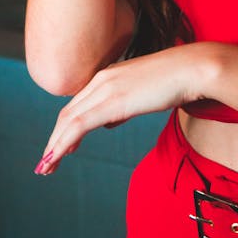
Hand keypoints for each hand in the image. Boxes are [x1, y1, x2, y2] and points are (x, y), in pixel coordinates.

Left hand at [33, 43, 212, 174]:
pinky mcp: (112, 101)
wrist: (192, 69)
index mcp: (109, 76)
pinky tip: (55, 158)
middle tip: (45, 164)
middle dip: (54, 140)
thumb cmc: (174, 80)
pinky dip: (62, 144)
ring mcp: (106, 89)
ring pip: (68, 121)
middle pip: (68, 113)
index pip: (78, 105)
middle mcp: (102, 80)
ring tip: (45, 168)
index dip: (64, 128)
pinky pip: (79, 125)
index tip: (59, 148)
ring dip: (54, 146)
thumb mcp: (142, 93)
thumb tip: (109, 120)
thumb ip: (123, 104)